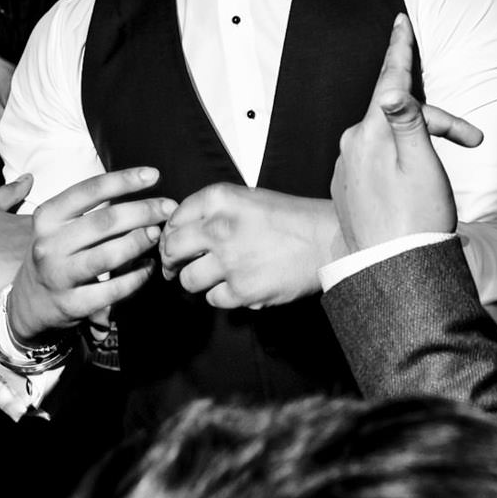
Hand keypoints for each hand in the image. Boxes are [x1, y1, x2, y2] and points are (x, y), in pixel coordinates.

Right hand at [5, 168, 175, 343]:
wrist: (28, 303)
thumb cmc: (56, 253)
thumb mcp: (58, 225)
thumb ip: (90, 206)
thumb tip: (138, 183)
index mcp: (47, 217)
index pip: (89, 190)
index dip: (124, 180)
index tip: (154, 175)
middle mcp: (49, 245)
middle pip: (104, 222)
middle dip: (142, 211)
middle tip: (168, 207)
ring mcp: (58, 276)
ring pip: (107, 256)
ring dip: (138, 242)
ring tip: (158, 234)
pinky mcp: (72, 305)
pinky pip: (112, 290)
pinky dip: (136, 277)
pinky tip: (149, 267)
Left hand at [160, 185, 339, 310]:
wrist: (327, 241)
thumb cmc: (291, 218)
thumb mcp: (248, 198)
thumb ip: (213, 210)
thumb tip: (180, 230)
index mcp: (220, 199)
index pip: (175, 218)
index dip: (169, 234)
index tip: (173, 243)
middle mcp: (220, 228)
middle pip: (172, 249)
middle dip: (170, 260)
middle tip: (174, 266)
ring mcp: (230, 261)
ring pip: (189, 280)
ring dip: (196, 281)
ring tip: (212, 277)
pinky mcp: (243, 290)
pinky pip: (214, 299)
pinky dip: (222, 296)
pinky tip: (236, 286)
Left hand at [330, 14, 483, 254]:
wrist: (393, 272)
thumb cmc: (417, 220)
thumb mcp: (422, 166)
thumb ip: (408, 122)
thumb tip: (393, 87)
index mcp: (370, 134)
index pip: (389, 80)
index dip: (399, 49)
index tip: (400, 22)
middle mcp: (350, 146)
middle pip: (396, 115)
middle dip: (434, 121)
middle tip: (471, 139)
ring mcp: (345, 168)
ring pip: (386, 140)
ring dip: (417, 147)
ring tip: (441, 178)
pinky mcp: (347, 190)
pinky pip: (374, 163)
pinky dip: (398, 166)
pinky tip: (413, 190)